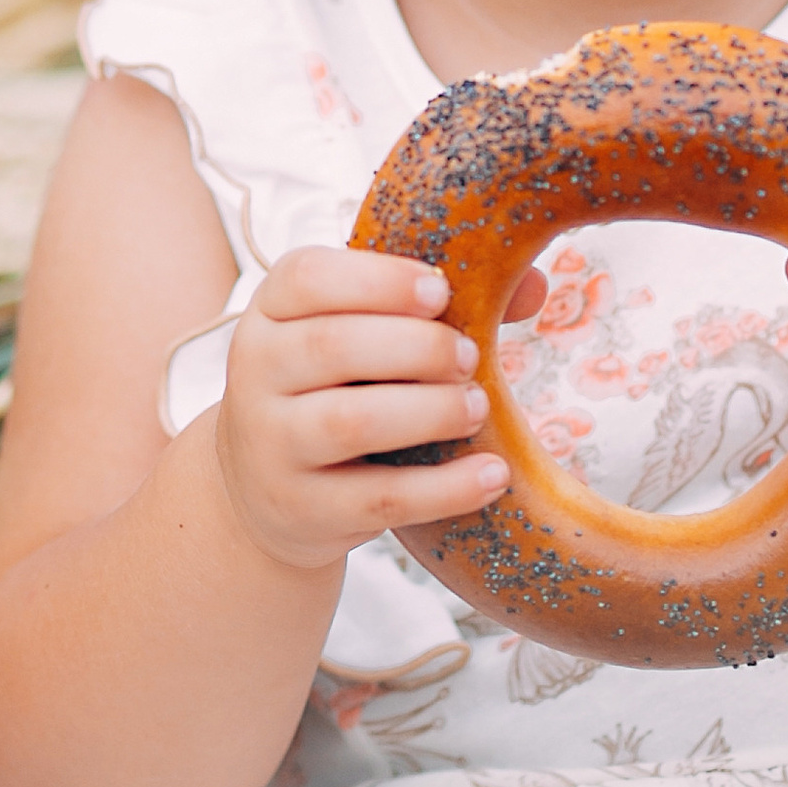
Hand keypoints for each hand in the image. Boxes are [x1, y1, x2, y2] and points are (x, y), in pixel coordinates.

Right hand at [217, 247, 508, 573]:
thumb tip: (533, 286)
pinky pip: (379, 499)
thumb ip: (434, 304)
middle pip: (334, 346)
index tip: (442, 292)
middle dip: (419, 347)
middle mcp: (254, 372)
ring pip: (351, 421)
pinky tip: (493, 475)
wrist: (264, 491)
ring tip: (478, 408)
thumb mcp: (358, 336)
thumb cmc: (335, 389)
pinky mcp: (300, 509)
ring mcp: (270, 445)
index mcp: (270, 312)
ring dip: (430, 411)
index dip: (380, 279)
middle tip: (471, 357)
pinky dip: (445, 488)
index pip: (307, 276)